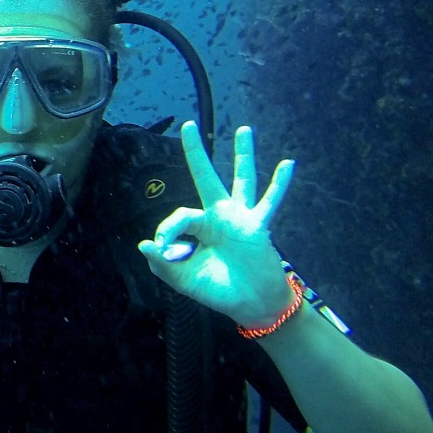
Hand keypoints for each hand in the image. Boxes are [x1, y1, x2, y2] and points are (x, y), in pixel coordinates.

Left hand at [138, 121, 295, 331]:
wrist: (251, 306)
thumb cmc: (218, 291)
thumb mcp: (183, 279)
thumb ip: (162, 264)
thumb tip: (144, 244)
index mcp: (198, 228)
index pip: (179, 216)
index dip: (167, 229)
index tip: (162, 246)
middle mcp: (218, 216)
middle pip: (206, 178)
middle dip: (196, 153)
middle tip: (188, 125)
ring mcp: (240, 218)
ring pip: (242, 180)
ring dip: (244, 155)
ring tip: (244, 129)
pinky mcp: (258, 226)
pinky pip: (270, 202)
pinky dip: (279, 184)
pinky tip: (288, 164)